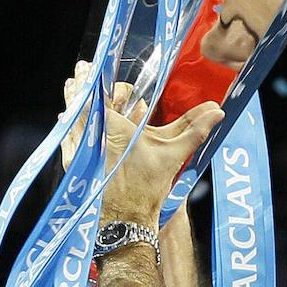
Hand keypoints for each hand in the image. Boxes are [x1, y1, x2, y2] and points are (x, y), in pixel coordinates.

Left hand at [60, 63, 221, 225]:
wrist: (125, 220)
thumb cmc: (146, 189)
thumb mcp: (172, 155)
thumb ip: (194, 129)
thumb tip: (217, 111)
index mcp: (114, 127)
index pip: (99, 92)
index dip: (94, 77)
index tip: (90, 65)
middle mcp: (93, 135)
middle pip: (81, 101)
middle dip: (82, 86)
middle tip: (81, 71)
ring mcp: (81, 150)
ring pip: (73, 118)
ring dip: (74, 102)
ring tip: (72, 88)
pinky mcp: (75, 163)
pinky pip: (69, 137)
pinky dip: (71, 125)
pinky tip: (69, 118)